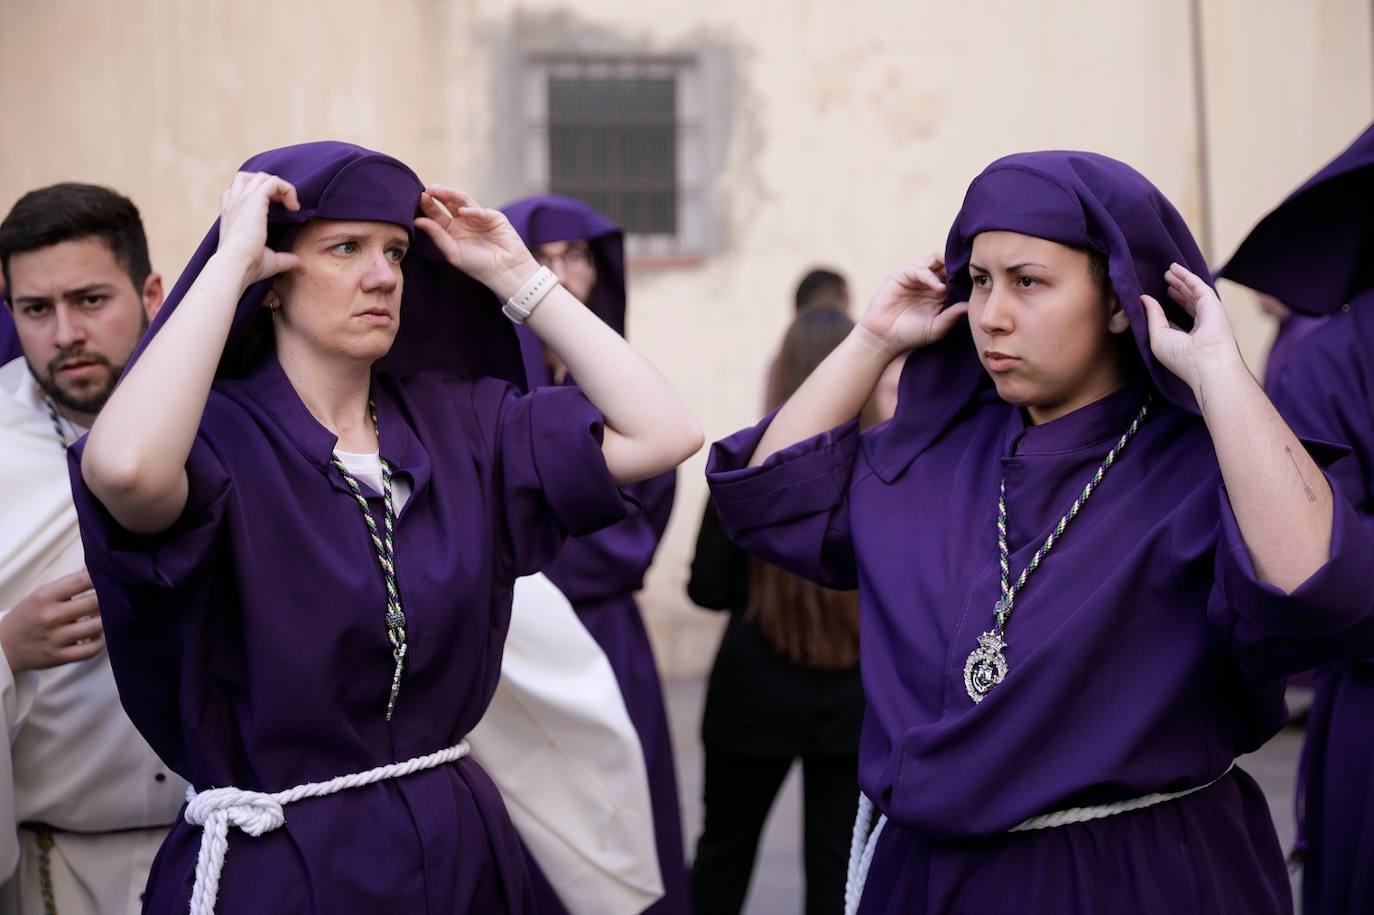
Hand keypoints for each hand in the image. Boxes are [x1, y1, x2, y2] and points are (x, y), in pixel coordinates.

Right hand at [0, 570, 103, 672]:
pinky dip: (100, 642)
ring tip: (105, 616)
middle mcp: (50, 616)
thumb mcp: (41, 594)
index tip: (110, 577)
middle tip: (114, 597)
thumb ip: (69, 583)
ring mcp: (56, 638)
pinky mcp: (60, 656)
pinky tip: (98, 635)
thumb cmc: (28, 616)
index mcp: (45, 596)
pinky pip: (91, 650)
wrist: (5, 646)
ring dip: (106, 620)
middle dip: (108, 598)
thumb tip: (93, 568)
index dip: (100, 578)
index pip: (81, 581)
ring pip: (96, 626)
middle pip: (94, 602)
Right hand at [215, 172, 302, 287]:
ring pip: (261, 177)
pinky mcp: (254, 199)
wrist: (236, 265)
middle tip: (284, 206)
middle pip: (248, 178)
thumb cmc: (248, 266)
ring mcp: (242, 199)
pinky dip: (287, 189)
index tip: (277, 212)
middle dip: (268, 187)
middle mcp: (234, 204)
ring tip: (289, 205)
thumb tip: (302, 267)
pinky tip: (294, 208)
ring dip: (279, 186)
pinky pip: (274, 182)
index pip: (238, 193)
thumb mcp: (271, 261)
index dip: (258, 196)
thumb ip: (286, 259)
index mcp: (231, 215)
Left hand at [415, 187, 538, 297]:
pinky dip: (471, 210)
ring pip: (462, 201)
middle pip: (448, 204)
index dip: (428, 206)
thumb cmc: (478, 265)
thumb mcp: (452, 251)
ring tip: (439, 191)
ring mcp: (478, 218)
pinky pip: (480, 210)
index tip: (419, 199)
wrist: (505, 271)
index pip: (436, 215)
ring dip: (451, 194)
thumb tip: (418, 221)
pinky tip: (462, 212)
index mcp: (452, 232)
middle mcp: (463, 222)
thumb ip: (436, 235)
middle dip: (438, 195)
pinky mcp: (493, 217)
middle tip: (428, 190)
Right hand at [857, 255, 969, 358]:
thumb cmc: (911, 335)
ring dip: (946, 262)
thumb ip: (952, 316)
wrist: (885, 339)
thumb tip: (970, 306)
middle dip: (958, 263)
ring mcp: (915, 277)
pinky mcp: (901, 276)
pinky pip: (919, 270)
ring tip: (957, 272)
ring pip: (934, 259)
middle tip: (972, 268)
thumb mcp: (937, 328)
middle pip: (946, 263)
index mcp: (940, 292)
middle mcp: (929, 281)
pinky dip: (930, 277)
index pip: (956, 276)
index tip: (980, 278)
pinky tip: (939, 288)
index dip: (966, 275)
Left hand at [1141, 263, 1244, 396]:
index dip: (1167, 308)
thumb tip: (1143, 298)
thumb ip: (1152, 316)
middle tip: (1165, 278)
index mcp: (1186, 339)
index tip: (1156, 298)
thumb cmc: (1180, 356)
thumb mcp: (1158, 335)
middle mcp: (1199, 327)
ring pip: (1193, 292)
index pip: (1176, 320)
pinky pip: (1198, 285)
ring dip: (1181, 280)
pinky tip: (1176, 268)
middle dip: (1176, 289)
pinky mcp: (1212, 304)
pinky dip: (1187, 276)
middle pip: (1187, 303)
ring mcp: (1208, 314)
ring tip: (1169, 271)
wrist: (1206, 361)